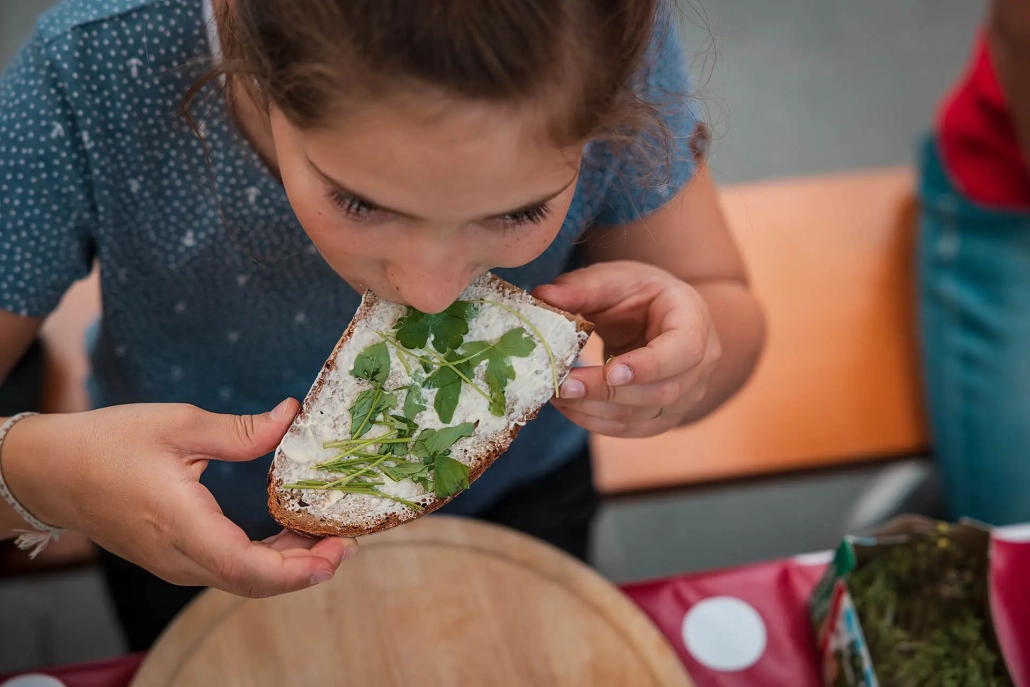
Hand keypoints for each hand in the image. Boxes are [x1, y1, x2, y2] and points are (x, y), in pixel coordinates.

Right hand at [2, 400, 355, 596]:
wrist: (48, 471)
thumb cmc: (107, 444)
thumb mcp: (178, 425)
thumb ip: (241, 431)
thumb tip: (292, 416)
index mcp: (182, 526)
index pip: (249, 569)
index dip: (299, 569)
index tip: (337, 552)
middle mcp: (179, 557)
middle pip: (253, 582)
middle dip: (306, 568)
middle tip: (346, 541)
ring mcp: (174, 563)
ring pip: (241, 578)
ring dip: (287, 563)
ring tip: (326, 533)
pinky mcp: (172, 557)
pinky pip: (226, 568)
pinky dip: (263, 557)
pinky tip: (286, 531)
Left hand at [534, 261, 721, 437]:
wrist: (657, 316)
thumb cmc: (638, 293)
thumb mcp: (613, 278)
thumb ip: (580, 287)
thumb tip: (542, 297)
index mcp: (694, 320)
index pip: (685, 350)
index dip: (650, 365)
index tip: (610, 371)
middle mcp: (700, 364)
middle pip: (662, 391)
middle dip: (608, 392)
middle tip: (564, 386)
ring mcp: (686, 395)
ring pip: (644, 416)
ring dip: (596, 410)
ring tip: (557, 395)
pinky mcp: (663, 416)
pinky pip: (633, 428)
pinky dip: (597, 422)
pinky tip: (569, 408)